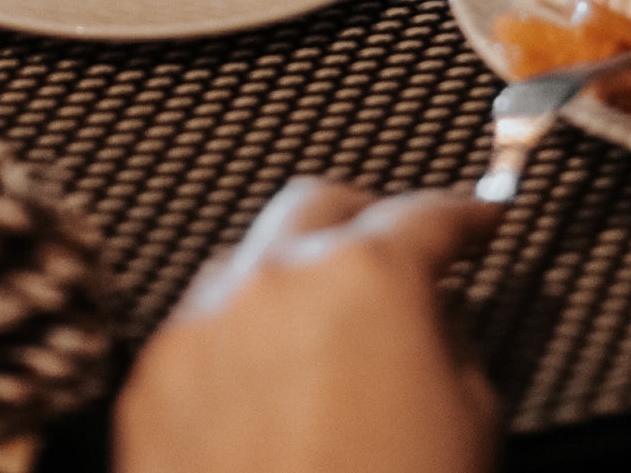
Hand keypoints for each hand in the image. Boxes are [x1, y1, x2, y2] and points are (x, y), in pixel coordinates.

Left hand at [115, 178, 502, 472]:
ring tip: (329, 346)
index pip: (431, 214)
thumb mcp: (470, 421)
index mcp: (364, 276)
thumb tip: (433, 316)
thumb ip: (451, 340)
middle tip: (399, 261)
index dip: (469, 216)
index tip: (481, 220)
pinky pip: (201, 335)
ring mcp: (198, 328)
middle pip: (322, 208)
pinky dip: (239, 346)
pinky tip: (270, 400)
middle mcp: (270, 281)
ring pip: (251, 266)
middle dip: (366, 224)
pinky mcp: (149, 385)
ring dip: (292, 284)